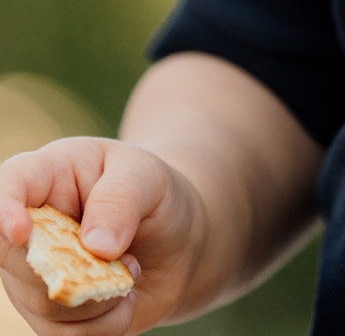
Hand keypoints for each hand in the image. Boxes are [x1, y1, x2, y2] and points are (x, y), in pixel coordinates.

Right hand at [0, 137, 205, 334]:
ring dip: (99, 298)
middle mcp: (30, 228)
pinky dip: (104, 324)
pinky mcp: (50, 315)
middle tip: (125, 255)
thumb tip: (96, 245)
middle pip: (21, 260)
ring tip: (130, 271)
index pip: (9, 183)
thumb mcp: (148, 176)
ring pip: (45, 304)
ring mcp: (33, 275)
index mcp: (48, 175)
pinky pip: (64, 335)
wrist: (177, 239)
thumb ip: (122, 198)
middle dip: (78, 268)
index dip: (4, 209)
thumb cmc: (154, 194)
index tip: (22, 231)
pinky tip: (124, 299)